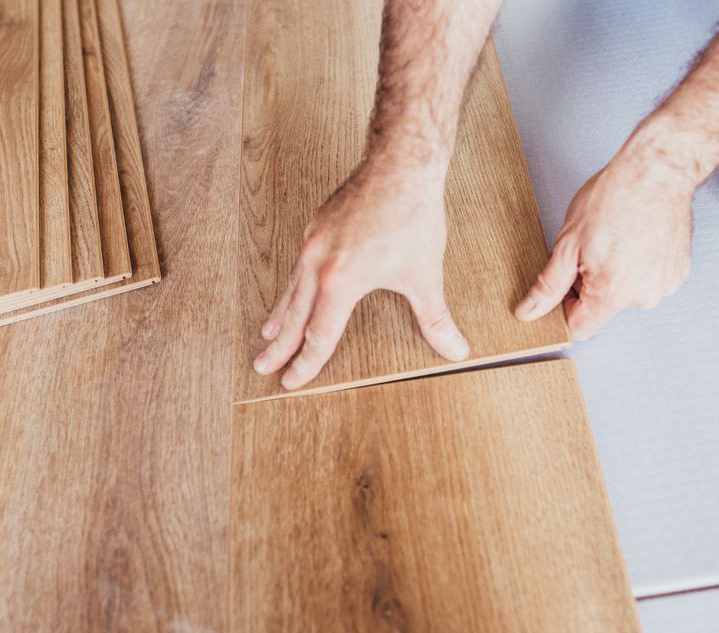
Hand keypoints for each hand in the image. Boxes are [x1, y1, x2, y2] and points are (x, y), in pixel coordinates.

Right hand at [254, 160, 469, 389]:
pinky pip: (298, 267)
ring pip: (291, 290)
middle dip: (279, 347)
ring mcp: (312, 242)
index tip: (292, 381)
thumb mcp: (425, 274)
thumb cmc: (412, 216)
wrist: (401, 165)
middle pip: (294, 317)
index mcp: (340, 281)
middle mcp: (318, 263)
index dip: (307, 363)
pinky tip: (293, 293)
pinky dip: (292, 287)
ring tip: (268, 335)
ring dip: (280, 317)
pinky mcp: (316, 226)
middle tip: (262, 367)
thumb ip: (435, 318)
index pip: (319, 335)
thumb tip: (455, 349)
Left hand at [515, 158, 693, 338]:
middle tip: (590, 249)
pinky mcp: (678, 271)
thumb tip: (529, 312)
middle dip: (589, 285)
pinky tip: (633, 239)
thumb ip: (548, 285)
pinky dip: (637, 265)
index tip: (565, 283)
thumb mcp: (567, 244)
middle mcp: (645, 297)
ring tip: (614, 239)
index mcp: (614, 294)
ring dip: (614, 274)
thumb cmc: (614, 198)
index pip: (580, 327)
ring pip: (626, 293)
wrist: (656, 170)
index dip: (566, 307)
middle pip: (603, 308)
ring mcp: (666, 284)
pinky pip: (648, 279)